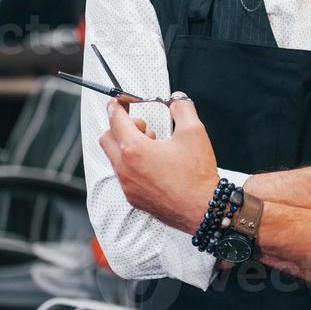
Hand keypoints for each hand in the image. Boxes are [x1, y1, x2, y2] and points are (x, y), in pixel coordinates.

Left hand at [99, 93, 218, 233]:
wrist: (204, 209)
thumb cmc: (197, 175)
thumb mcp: (194, 132)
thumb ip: (182, 108)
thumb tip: (176, 100)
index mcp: (135, 150)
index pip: (115, 120)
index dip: (116, 105)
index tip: (120, 101)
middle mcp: (126, 169)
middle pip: (106, 138)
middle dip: (120, 127)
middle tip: (142, 126)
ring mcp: (128, 186)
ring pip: (114, 159)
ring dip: (127, 147)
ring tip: (153, 146)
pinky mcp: (134, 199)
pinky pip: (124, 176)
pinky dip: (132, 165)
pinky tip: (155, 165)